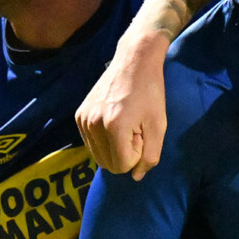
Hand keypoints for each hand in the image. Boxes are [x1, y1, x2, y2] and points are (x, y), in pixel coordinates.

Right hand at [78, 29, 169, 177]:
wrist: (133, 61)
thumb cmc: (150, 93)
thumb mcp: (159, 125)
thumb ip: (150, 156)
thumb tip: (136, 177)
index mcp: (114, 127)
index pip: (123, 166)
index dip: (137, 153)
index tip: (142, 132)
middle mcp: (93, 124)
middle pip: (108, 164)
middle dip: (125, 153)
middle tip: (134, 129)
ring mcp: (83, 119)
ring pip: (98, 156)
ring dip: (115, 146)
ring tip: (126, 123)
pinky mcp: (79, 115)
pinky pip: (91, 143)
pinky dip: (104, 139)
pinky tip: (115, 119)